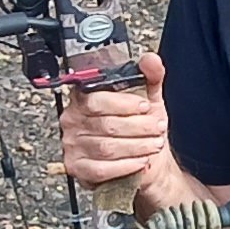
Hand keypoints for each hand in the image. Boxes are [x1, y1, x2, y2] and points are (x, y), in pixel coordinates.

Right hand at [60, 53, 168, 196]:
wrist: (143, 161)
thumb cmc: (139, 128)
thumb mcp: (148, 99)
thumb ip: (150, 77)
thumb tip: (150, 60)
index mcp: (83, 97)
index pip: (96, 99)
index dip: (124, 104)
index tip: (145, 106)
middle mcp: (72, 119)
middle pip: (105, 124)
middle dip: (138, 127)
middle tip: (157, 127)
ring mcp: (72, 144)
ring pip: (106, 147)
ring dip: (136, 146)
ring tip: (154, 143)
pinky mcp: (77, 167)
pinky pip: (102, 169)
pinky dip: (126, 165)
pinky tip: (141, 161)